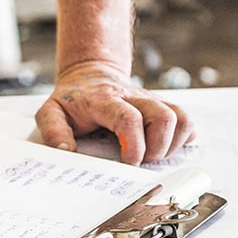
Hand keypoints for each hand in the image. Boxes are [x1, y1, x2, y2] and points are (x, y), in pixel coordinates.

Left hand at [35, 61, 195, 164]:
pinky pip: (186, 121)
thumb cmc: (72, 99)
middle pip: (163, 117)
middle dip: (157, 148)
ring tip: (152, 156)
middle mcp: (133, 98)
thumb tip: (65, 151)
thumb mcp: (50, 111)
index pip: (128, 118)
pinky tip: (163, 147)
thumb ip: (53, 131)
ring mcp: (151, 101)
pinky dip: (182, 138)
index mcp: (104, 100)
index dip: (134, 144)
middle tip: (141, 162)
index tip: (130, 162)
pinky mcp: (163, 106)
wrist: (89, 74)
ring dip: (172, 144)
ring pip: (181, 118)